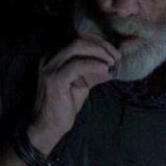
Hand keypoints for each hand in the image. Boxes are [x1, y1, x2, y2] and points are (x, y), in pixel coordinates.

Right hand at [27, 34, 120, 153]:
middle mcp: (50, 58)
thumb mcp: (83, 84)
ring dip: (99, 53)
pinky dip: (93, 65)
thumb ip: (94, 72)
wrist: (49, 126)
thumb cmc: (64, 105)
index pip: (79, 39)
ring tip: (112, 63)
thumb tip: (112, 64)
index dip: (99, 42)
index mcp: (55, 56)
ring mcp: (50, 67)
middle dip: (101, 46)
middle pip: (78, 40)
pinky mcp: (54, 79)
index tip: (115, 52)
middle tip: (117, 57)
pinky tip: (104, 70)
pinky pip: (76, 66)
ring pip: (76, 47)